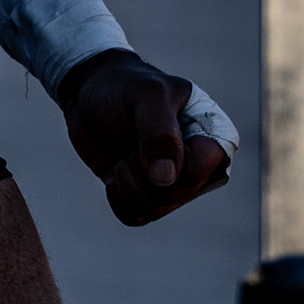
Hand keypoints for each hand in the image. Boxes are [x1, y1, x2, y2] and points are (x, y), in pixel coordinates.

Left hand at [56, 50, 232, 224]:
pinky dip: (118, 194)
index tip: (147, 133)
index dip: (166, 160)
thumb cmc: (125, 87)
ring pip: (153, 209)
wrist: (91, 94)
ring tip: (125, 152)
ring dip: (127, 181)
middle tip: (133, 140)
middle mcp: (199, 165)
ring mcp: (173, 184)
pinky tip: (117, 169)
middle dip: (140, 169)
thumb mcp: (146, 96)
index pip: (197, 172)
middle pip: (173, 196)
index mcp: (212, 137)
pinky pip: (135, 216)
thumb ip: (161, 133)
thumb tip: (166, 179)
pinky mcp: (147, 196)